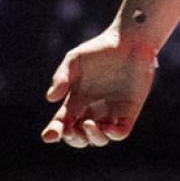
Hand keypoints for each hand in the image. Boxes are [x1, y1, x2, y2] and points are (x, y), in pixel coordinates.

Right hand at [41, 29, 156, 147]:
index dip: (53, 133)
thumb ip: (62, 77)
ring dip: (92, 137)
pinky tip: (107, 128)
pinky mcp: (129, 111)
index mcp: (76, 102)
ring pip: (100, 139)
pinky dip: (114, 135)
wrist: (129, 41)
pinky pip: (121, 132)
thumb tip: (51, 98)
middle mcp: (92, 111)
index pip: (61, 124)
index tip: (50, 136)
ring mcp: (111, 113)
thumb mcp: (75, 60)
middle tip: (70, 130)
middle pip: (79, 137)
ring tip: (88, 124)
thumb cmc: (99, 49)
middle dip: (73, 139)